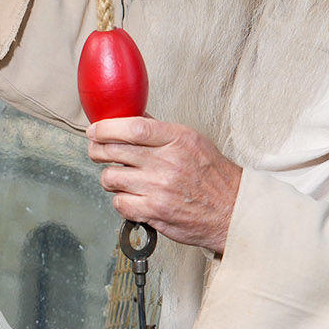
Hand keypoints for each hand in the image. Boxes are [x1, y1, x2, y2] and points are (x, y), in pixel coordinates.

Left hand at [87, 116, 242, 253]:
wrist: (232, 210)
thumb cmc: (213, 176)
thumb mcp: (192, 142)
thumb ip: (160, 130)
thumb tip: (131, 117)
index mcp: (178, 139)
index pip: (132, 127)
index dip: (106, 128)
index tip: (95, 130)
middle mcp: (167, 162)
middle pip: (114, 151)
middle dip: (97, 150)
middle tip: (96, 151)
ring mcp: (159, 188)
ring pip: (110, 178)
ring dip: (110, 178)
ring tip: (120, 178)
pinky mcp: (154, 211)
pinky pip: (119, 203)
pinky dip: (121, 200)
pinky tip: (132, 197)